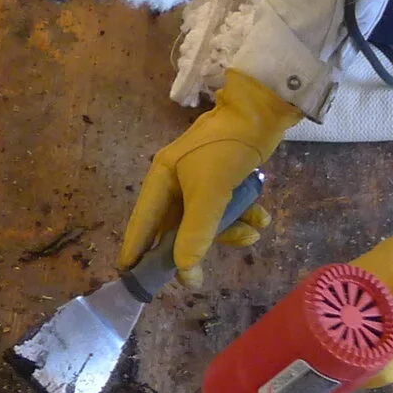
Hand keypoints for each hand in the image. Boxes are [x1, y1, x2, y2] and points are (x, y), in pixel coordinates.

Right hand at [119, 70, 296, 285]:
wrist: (260, 114)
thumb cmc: (225, 150)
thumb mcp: (210, 193)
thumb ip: (196, 233)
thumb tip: (184, 274)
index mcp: (161, 179)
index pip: (143, 221)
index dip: (137, 248)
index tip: (130, 274)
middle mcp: (177, 182)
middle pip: (178, 226)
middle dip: (196, 246)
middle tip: (198, 277)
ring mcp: (201, 181)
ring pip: (208, 220)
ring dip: (231, 230)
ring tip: (253, 234)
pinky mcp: (225, 180)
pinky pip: (228, 208)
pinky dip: (245, 215)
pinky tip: (262, 219)